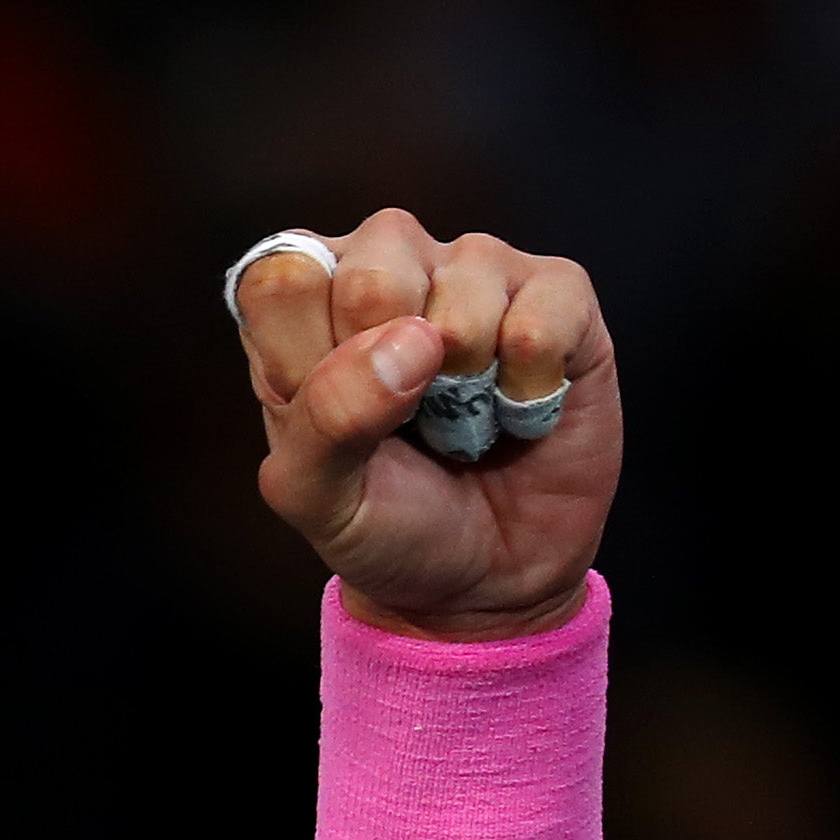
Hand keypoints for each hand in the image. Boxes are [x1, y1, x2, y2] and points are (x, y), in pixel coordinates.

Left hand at [236, 209, 620, 638]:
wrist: (488, 577)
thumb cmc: (388, 524)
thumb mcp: (319, 500)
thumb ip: (327, 419)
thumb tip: (408, 341)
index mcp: (304, 307)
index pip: (281, 277)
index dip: (309, 356)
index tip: (335, 419)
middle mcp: (386, 268)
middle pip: (375, 262)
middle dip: (392, 364)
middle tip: (408, 416)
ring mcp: (474, 271)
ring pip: (470, 271)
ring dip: (470, 374)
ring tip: (467, 413)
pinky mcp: (558, 293)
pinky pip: (550, 301)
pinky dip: (534, 376)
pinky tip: (520, 405)